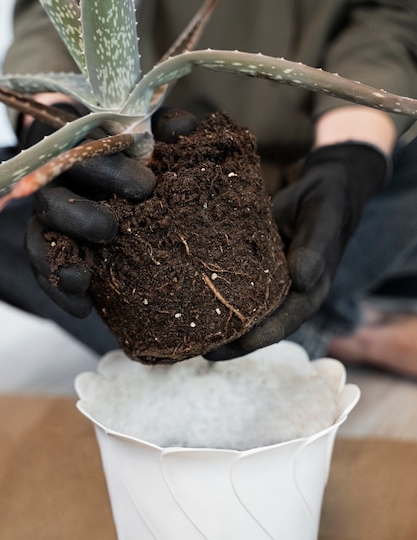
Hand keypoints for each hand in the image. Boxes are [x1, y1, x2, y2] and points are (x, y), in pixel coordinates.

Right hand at [24, 105, 197, 316]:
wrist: (98, 167)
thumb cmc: (129, 153)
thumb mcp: (149, 140)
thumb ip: (165, 132)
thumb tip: (183, 127)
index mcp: (83, 154)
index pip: (85, 156)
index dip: (111, 170)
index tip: (147, 187)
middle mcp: (60, 185)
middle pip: (56, 198)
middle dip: (83, 216)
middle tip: (112, 229)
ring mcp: (51, 218)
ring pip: (43, 235)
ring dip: (64, 256)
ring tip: (84, 275)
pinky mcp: (49, 248)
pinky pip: (44, 269)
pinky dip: (59, 289)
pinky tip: (83, 307)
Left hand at [205, 141, 388, 359]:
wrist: (322, 190)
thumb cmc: (327, 203)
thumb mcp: (324, 218)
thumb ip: (315, 247)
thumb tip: (302, 280)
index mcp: (310, 292)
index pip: (285, 322)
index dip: (261, 336)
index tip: (237, 345)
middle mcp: (288, 295)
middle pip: (259, 326)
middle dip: (230, 341)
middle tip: (199, 349)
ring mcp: (269, 284)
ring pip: (244, 312)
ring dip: (218, 325)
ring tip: (187, 335)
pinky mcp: (253, 269)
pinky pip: (234, 287)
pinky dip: (216, 296)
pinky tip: (189, 300)